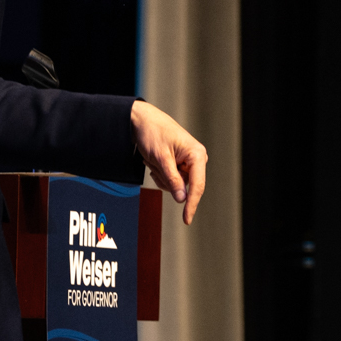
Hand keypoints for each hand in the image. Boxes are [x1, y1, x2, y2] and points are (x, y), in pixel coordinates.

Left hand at [131, 101, 207, 224]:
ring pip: (176, 185)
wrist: (143, 121)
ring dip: (161, 177)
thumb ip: (172, 179)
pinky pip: (172, 180)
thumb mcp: (161, 158)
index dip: (192, 203)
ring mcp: (188, 162)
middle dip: (166, 180)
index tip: (187, 219)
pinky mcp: (181, 164)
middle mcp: (196, 158)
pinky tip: (155, 162)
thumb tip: (183, 199)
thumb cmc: (153, 133)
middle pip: (185, 186)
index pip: (198, 185)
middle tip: (155, 165)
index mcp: (196, 154)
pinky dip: (160, 174)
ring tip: (154, 160)